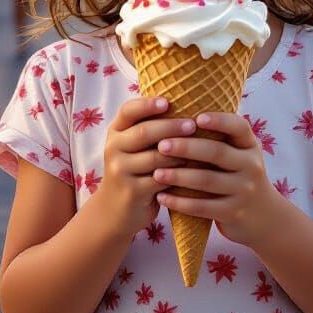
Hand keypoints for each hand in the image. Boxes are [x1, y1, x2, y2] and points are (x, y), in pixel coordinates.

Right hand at [91, 97, 194, 241]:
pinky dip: (178, 174)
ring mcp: (120, 171)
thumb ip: (150, 127)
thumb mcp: (134, 146)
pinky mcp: (132, 192)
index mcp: (116, 131)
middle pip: (144, 132)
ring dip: (179, 153)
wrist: (116, 210)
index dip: (148, 104)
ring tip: (199, 148)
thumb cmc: (135, 169)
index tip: (168, 102)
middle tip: (193, 125)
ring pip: (155, 157)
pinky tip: (193, 171)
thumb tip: (188, 103)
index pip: (128, 110)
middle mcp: (113, 148)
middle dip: (171, 127)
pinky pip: (160, 180)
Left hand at [152, 112, 283, 248]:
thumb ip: (219, 138)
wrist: (265, 217)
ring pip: (207, 181)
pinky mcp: (234, 213)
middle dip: (186, 147)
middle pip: (217, 152)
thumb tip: (178, 115)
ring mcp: (244, 190)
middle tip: (161, 145)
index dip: (218, 120)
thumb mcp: (239, 154)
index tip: (195, 118)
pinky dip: (180, 202)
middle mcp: (251, 165)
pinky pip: (203, 207)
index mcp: (250, 145)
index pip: (238, 126)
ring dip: (179, 176)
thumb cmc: (239, 176)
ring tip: (156, 173)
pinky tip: (162, 197)